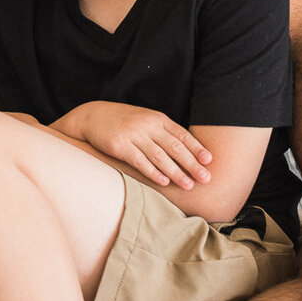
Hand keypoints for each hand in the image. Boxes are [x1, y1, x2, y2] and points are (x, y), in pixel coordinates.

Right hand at [60, 101, 211, 189]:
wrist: (92, 115)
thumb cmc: (123, 121)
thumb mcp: (145, 119)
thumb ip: (163, 131)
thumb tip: (187, 150)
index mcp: (157, 119)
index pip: (182, 134)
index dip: (196, 148)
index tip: (209, 161)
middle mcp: (147, 126)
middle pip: (175, 147)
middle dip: (192, 164)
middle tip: (206, 179)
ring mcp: (133, 135)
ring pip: (159, 156)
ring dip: (176, 172)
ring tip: (188, 185)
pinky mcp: (120, 146)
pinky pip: (140, 161)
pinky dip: (153, 172)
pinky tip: (164, 181)